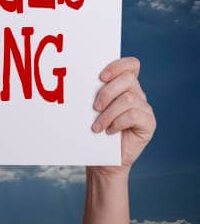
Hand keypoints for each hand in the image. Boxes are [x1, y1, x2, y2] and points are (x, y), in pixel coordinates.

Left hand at [88, 57, 155, 178]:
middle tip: (94, 108)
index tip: (100, 76)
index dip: (117, 65)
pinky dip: (117, 122)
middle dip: (106, 92)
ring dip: (108, 113)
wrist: (101, 159)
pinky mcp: (148, 123)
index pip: (131, 64)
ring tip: (96, 126)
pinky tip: (109, 131)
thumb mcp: (89, 109)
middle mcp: (137, 94)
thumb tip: (75, 79)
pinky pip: (134, 115)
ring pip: (128, 98)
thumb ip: (91, 93)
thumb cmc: (91, 131)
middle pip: (128, 79)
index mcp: (124, 86)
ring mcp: (144, 109)